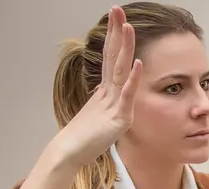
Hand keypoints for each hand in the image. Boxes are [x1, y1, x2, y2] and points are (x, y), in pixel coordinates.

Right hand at [51, 6, 141, 170]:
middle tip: (117, 10)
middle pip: (114, 56)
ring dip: (125, 48)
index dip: (114, 37)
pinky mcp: (118, 117)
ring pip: (121, 70)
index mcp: (105, 90)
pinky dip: (133, 79)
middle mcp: (108, 91)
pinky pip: (127, 95)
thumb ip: (104, 100)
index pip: (112, 58)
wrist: (70, 153)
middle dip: (117, 33)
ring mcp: (112, 102)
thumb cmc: (84, 137)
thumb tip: (105, 90)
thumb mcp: (99, 114)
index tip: (117, 18)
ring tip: (128, 26)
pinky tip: (138, 63)